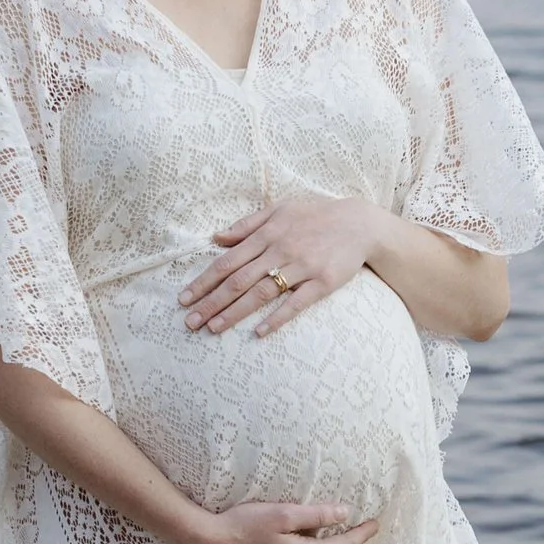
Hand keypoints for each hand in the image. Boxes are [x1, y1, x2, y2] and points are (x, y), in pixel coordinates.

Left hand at [182, 198, 393, 337]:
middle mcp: (280, 250)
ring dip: (235, 313)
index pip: (227, 261)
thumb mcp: (280, 209)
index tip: (184, 298)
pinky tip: (259, 333)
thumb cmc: (316, 215)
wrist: (360, 223)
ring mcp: (302, 267)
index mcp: (267, 233)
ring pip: (261, 294)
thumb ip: (247, 224)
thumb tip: (216, 237)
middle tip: (189, 322)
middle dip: (211, 302)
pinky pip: (296, 304)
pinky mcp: (322, 283)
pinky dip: (277, 318)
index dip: (204, 281)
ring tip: (213, 329)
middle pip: (238, 281)